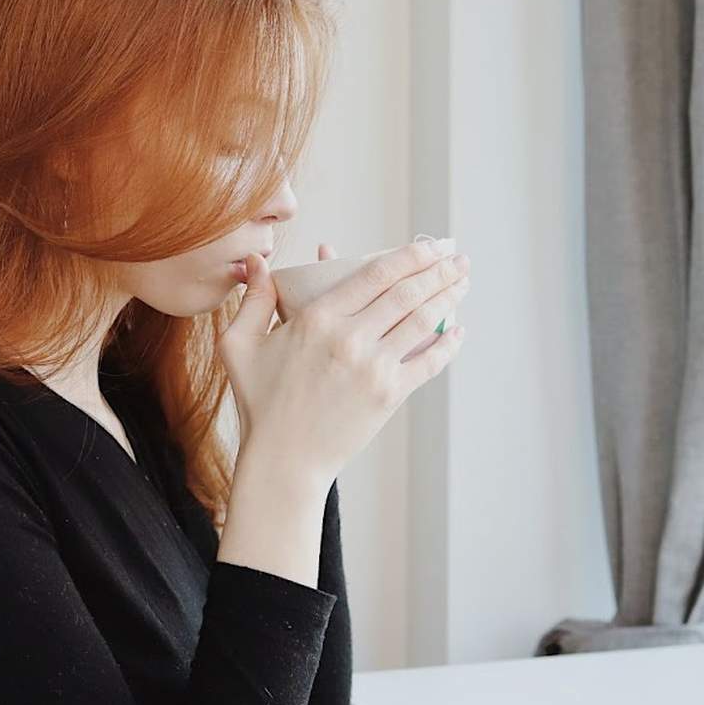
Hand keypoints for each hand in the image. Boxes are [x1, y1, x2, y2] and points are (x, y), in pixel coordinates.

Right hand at [220, 237, 469, 486]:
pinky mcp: (389, 396)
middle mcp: (350, 339)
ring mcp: (373, 368)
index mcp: (317, 319)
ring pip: (422, 321)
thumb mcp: (240, 346)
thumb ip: (253, 300)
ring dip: (448, 296)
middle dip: (439, 269)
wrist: (283, 460)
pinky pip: (429, 363)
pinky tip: (458, 329)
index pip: (375, 274)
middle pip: (407, 293)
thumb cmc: (259, 402)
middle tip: (457, 256)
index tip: (431, 244)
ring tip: (463, 280)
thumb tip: (256, 261)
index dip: (410, 255)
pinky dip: (449, 344)